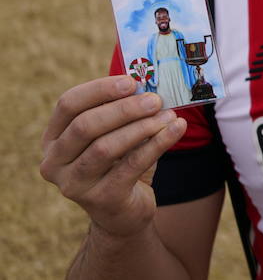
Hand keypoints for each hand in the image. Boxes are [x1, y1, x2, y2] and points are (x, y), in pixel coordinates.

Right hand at [39, 76, 186, 237]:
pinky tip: (176, 129)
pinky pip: (131, 165)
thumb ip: (123, 111)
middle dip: (124, 109)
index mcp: (53, 139)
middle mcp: (54, 163)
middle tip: (155, 99)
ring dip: (142, 127)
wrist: (125, 212)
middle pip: (85, 125)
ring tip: (169, 115)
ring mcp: (73, 184)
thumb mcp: (116, 134)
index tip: (131, 82)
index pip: (68, 105)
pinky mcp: (100, 199)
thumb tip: (149, 86)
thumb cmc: (120, 163)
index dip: (99, 90)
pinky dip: (157, 143)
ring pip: (105, 147)